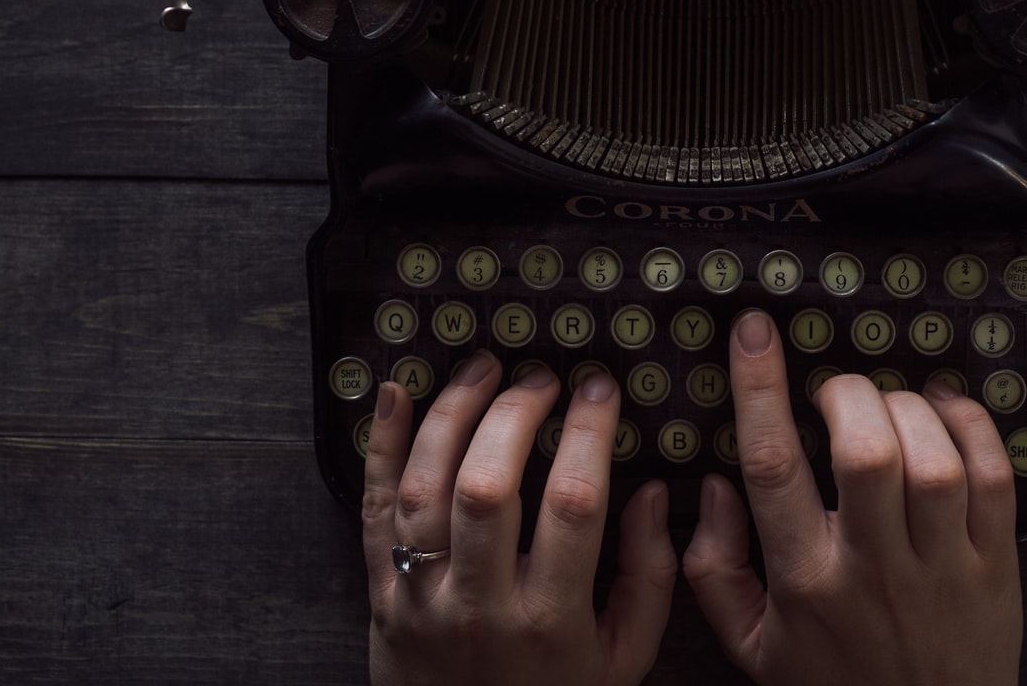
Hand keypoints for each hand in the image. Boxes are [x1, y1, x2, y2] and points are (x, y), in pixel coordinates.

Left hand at [360, 353, 678, 685]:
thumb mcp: (625, 658)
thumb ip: (650, 577)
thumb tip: (653, 493)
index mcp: (552, 620)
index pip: (573, 503)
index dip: (588, 432)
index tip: (600, 389)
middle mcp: (482, 607)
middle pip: (489, 486)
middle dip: (516, 412)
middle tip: (541, 377)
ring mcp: (423, 600)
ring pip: (427, 488)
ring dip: (452, 414)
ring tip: (483, 369)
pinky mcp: (382, 596)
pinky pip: (374, 511)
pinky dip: (381, 447)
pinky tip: (396, 394)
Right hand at [683, 310, 1022, 685]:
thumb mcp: (751, 648)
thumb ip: (713, 570)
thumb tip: (713, 489)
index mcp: (805, 583)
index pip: (774, 467)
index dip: (760, 389)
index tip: (754, 335)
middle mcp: (874, 570)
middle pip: (866, 451)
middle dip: (847, 393)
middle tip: (834, 389)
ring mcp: (941, 568)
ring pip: (934, 460)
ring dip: (907, 408)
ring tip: (888, 404)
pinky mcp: (995, 567)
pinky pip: (994, 478)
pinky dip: (972, 426)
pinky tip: (944, 411)